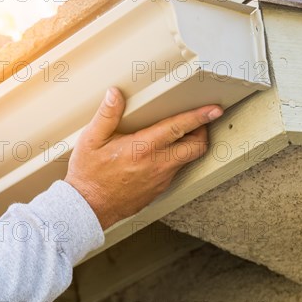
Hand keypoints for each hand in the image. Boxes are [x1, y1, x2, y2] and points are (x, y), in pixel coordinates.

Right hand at [64, 87, 222, 229]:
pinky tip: (162, 153)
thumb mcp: (91, 140)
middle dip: (202, 131)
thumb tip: (115, 94)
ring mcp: (161, 179)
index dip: (199, 117)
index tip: (214, 109)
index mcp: (143, 148)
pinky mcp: (158, 189)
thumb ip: (106, 115)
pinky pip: (176, 171)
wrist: (88, 208)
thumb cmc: (89, 173)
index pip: (179, 128)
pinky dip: (176, 159)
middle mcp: (157, 164)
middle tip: (197, 122)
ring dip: (189, 145)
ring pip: (188, 160)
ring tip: (179, 134)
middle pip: (196, 147)